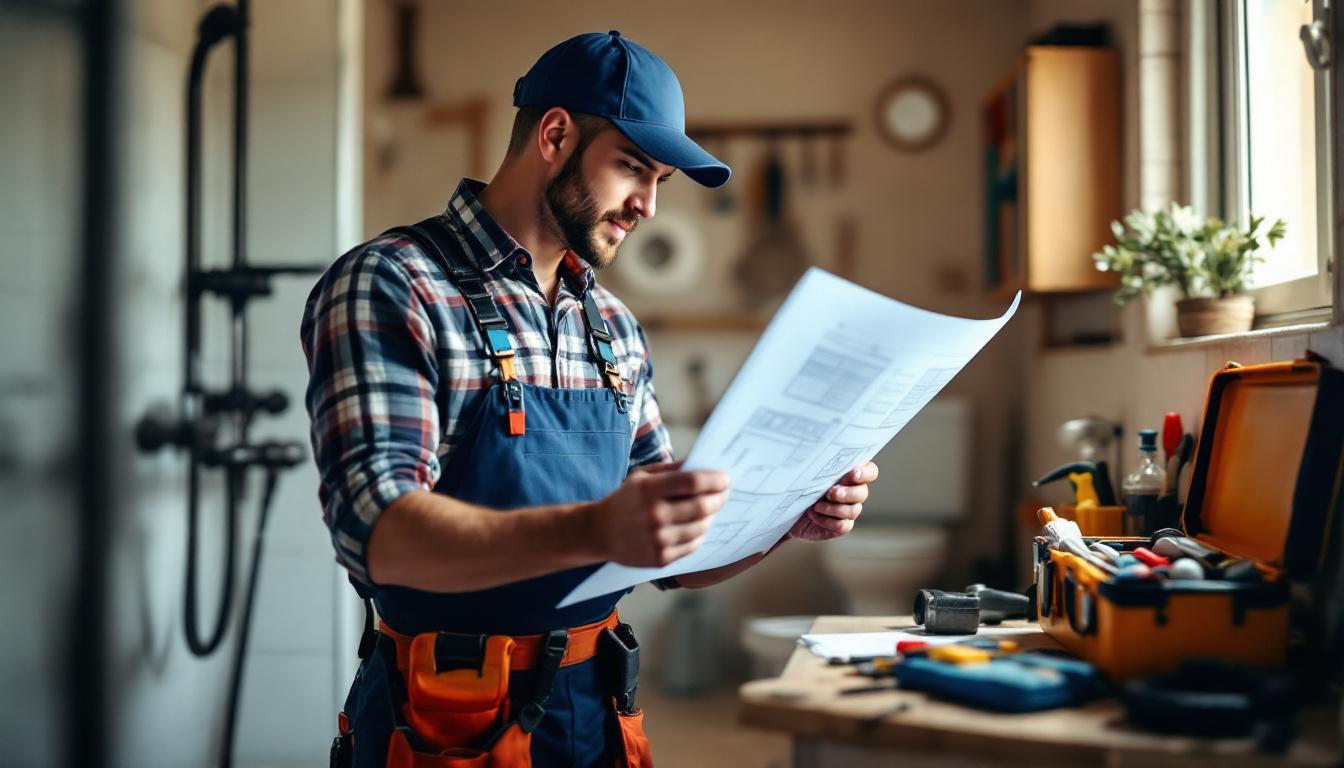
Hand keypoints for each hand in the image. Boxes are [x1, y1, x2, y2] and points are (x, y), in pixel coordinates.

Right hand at [589, 462, 730, 566]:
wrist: (600, 532)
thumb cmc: (626, 500)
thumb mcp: (643, 476)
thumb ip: (672, 470)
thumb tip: (705, 466)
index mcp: (649, 490)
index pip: (693, 482)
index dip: (714, 480)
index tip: (725, 478)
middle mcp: (654, 516)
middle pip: (702, 506)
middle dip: (719, 498)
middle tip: (723, 493)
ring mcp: (658, 540)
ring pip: (702, 527)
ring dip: (710, 517)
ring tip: (708, 509)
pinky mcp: (660, 559)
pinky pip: (693, 545)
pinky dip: (698, 534)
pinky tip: (695, 526)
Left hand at [789, 462, 878, 541]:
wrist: (788, 509)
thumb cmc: (801, 485)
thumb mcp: (808, 472)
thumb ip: (819, 465)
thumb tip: (817, 453)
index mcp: (851, 475)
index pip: (870, 472)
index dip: (865, 473)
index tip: (853, 473)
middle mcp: (854, 492)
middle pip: (862, 493)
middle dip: (847, 493)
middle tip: (830, 492)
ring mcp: (849, 510)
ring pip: (853, 510)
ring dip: (834, 508)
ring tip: (816, 505)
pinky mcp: (841, 526)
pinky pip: (841, 525)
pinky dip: (826, 520)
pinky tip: (813, 515)